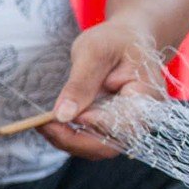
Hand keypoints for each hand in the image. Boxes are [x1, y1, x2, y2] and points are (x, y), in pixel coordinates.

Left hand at [39, 20, 162, 160]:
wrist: (126, 40)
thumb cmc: (114, 41)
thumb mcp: (94, 52)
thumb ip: (80, 83)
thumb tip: (63, 115)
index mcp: (147, 97)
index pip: (123, 125)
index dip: (93, 126)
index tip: (63, 116)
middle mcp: (142, 119)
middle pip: (108, 145)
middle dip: (72, 140)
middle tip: (41, 125)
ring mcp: (127, 126)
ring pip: (96, 148)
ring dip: (67, 140)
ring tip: (42, 123)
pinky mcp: (112, 128)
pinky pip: (91, 140)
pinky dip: (69, 135)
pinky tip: (51, 123)